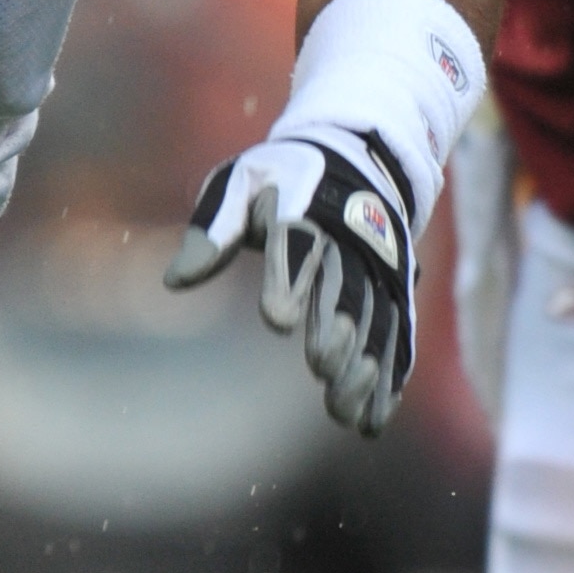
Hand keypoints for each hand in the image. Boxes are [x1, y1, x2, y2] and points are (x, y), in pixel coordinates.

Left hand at [166, 121, 417, 436]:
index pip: (296, 244)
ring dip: (364, 367)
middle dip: (337, 329)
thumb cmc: (280, 176)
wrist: (355, 155)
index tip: (276, 320)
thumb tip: (175, 281)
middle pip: (345, 289)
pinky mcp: (396, 289)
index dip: (288, 280)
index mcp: (305, 206)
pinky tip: (374, 417)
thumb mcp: (239, 183)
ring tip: (346, 415)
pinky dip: (389, 375)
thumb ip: (211, 230)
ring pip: (375, 320)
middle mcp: (351, 238)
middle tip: (323, 370)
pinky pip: (398, 333)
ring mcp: (379, 266)